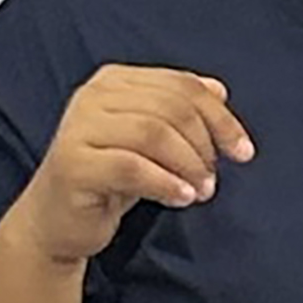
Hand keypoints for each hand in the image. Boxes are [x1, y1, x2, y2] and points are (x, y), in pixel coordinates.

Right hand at [7, 66, 255, 267]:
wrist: (59, 221)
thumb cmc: (111, 179)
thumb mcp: (152, 143)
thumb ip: (181, 111)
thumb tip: (219, 90)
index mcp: (114, 81)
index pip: (182, 86)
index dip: (220, 118)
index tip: (243, 152)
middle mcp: (92, 96)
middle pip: (171, 107)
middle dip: (204, 144)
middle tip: (213, 178)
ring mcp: (77, 127)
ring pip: (153, 133)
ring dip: (188, 164)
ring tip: (201, 191)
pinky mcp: (72, 163)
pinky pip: (131, 166)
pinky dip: (165, 183)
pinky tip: (182, 198)